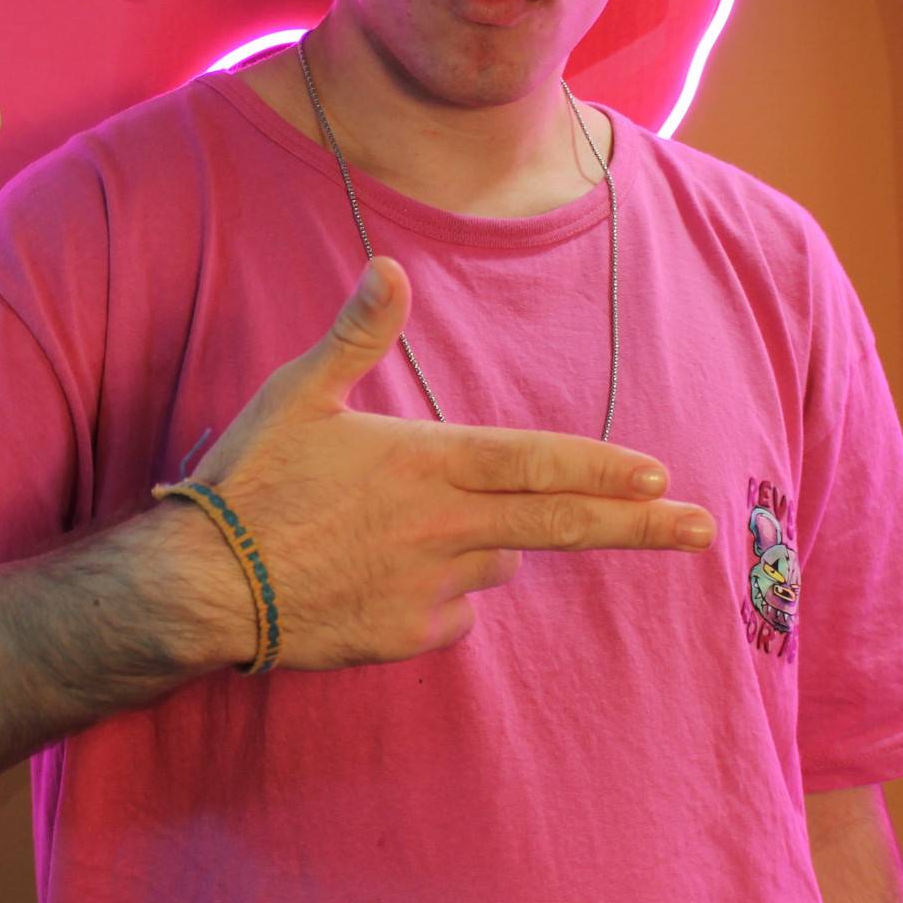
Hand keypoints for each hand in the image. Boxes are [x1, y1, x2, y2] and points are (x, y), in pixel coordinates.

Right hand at [178, 254, 716, 670]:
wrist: (202, 586)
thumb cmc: (249, 481)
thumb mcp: (298, 395)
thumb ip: (356, 334)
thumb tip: (392, 268)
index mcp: (426, 462)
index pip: (537, 464)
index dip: (601, 469)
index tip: (658, 476)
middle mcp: (443, 527)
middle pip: (558, 526)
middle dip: (637, 526)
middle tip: (700, 530)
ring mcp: (429, 588)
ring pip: (496, 562)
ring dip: (486, 544)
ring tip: (410, 530)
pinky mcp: (406, 635)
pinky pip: (453, 611)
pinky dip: (441, 593)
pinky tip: (385, 576)